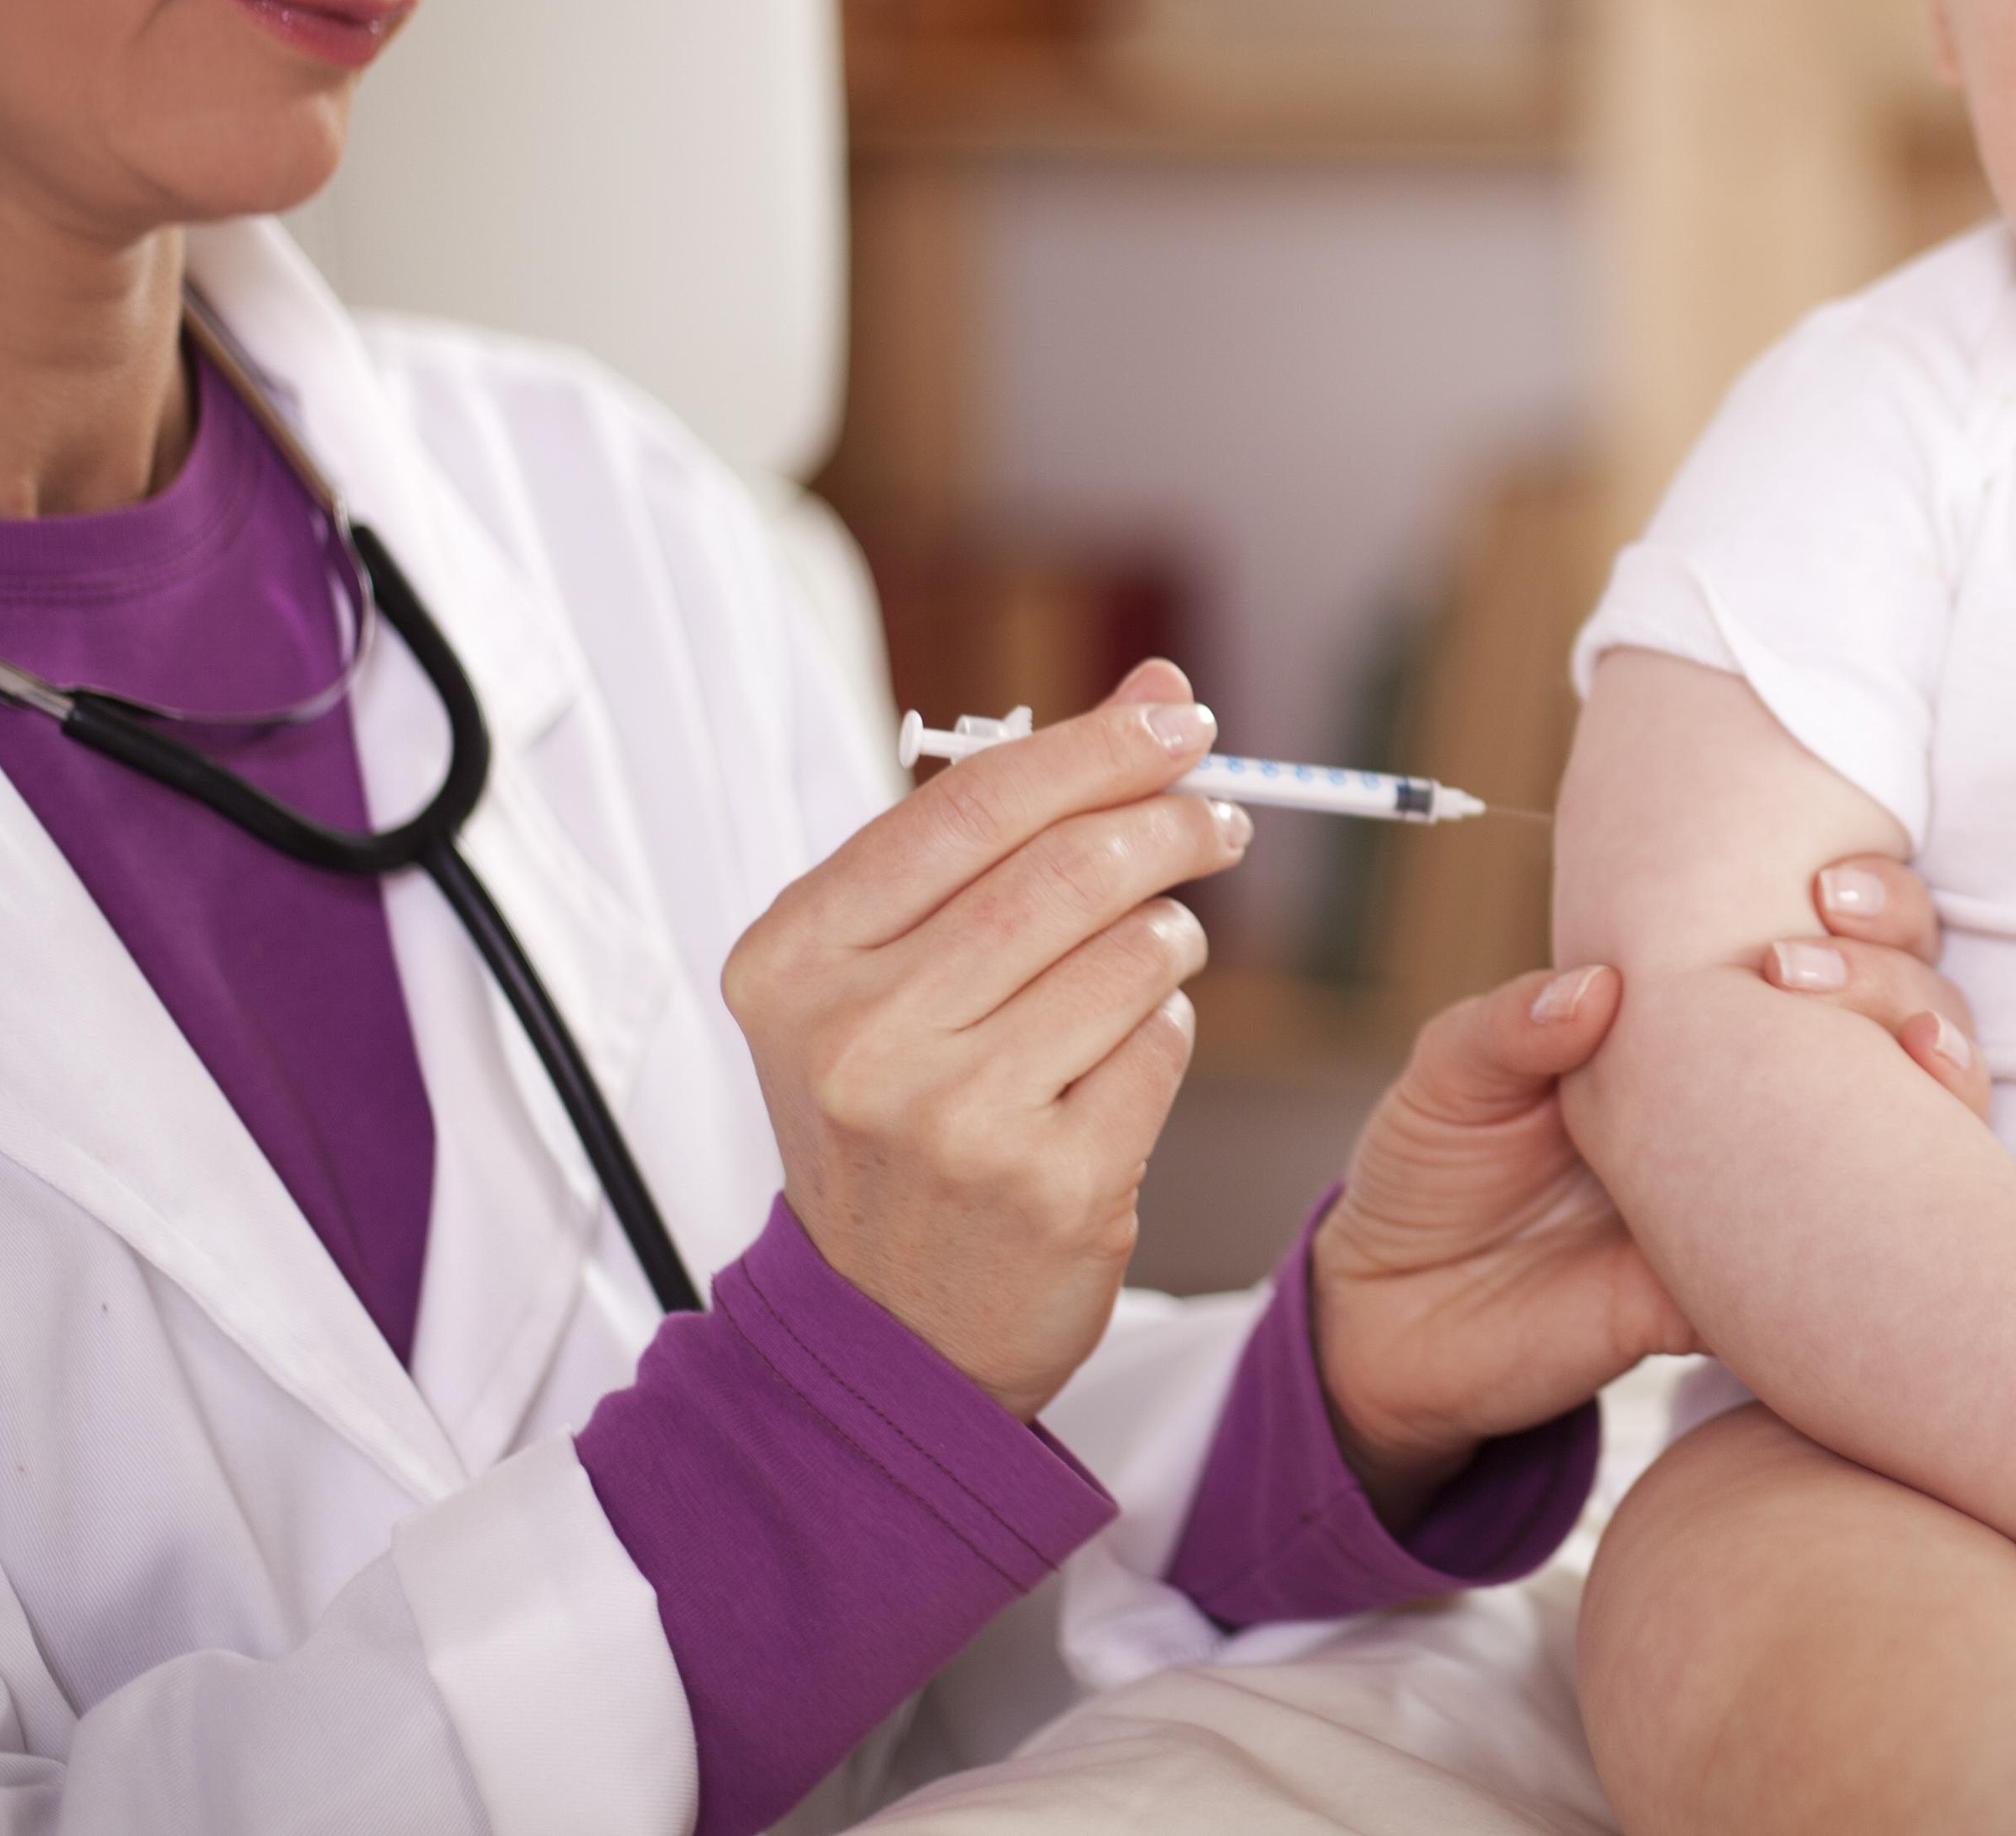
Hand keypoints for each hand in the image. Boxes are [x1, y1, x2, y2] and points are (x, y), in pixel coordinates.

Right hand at [724, 660, 1230, 1421]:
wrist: (889, 1328)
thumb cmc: (901, 1116)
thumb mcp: (897, 966)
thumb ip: (1010, 823)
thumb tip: (1156, 687)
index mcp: (795, 958)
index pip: (973, 803)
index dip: (1097, 746)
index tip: (1183, 719)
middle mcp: (857, 1036)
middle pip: (1067, 868)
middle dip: (1169, 823)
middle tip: (1220, 818)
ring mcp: (951, 1119)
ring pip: (1132, 954)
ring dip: (1171, 937)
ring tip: (1154, 954)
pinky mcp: (1047, 1183)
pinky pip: (1162, 1047)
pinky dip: (1168, 1027)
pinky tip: (1127, 1050)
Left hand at [1315, 859, 1989, 1524]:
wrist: (1398, 1321)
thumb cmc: (1432, 1168)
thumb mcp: (1447, 1077)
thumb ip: (1510, 1027)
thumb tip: (1598, 987)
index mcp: (1694, 1022)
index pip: (1814, 941)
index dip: (1862, 906)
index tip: (1829, 887)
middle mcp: (1754, 1096)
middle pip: (1891, 1014)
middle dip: (1902, 972)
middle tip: (1817, 967)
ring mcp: (1764, 1189)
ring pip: (1904, 1123)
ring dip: (1936, 1078)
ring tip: (1916, 1054)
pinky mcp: (1747, 1288)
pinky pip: (1848, 1256)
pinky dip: (1899, 1216)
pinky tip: (1904, 1185)